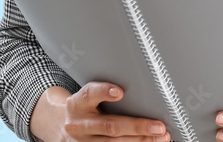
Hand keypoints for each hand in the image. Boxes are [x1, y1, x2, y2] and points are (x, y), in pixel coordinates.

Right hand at [29, 82, 170, 141]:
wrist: (62, 127)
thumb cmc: (84, 107)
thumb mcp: (87, 96)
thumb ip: (104, 92)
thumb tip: (140, 85)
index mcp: (77, 104)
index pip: (89, 94)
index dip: (103, 92)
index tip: (119, 91)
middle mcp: (79, 124)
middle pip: (110, 126)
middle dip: (137, 126)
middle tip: (158, 126)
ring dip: (141, 141)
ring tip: (160, 137)